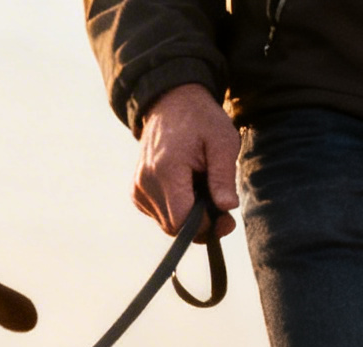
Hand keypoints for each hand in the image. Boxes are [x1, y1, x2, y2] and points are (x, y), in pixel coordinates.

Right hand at [134, 83, 238, 238]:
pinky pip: (158, 215)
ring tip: (200, 187)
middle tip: (221, 207)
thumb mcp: (223, 142)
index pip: (182, 220)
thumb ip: (224, 177)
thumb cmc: (201, 120)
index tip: (226, 219)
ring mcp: (137, 187)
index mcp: (166, 170)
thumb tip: (227, 208)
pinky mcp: (135, 191)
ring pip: (167, 224)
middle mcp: (146, 182)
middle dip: (200, 224)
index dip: (206, 227)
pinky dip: (176, 209)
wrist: (170, 102)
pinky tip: (185, 188)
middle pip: (174, 227)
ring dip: (188, 216)